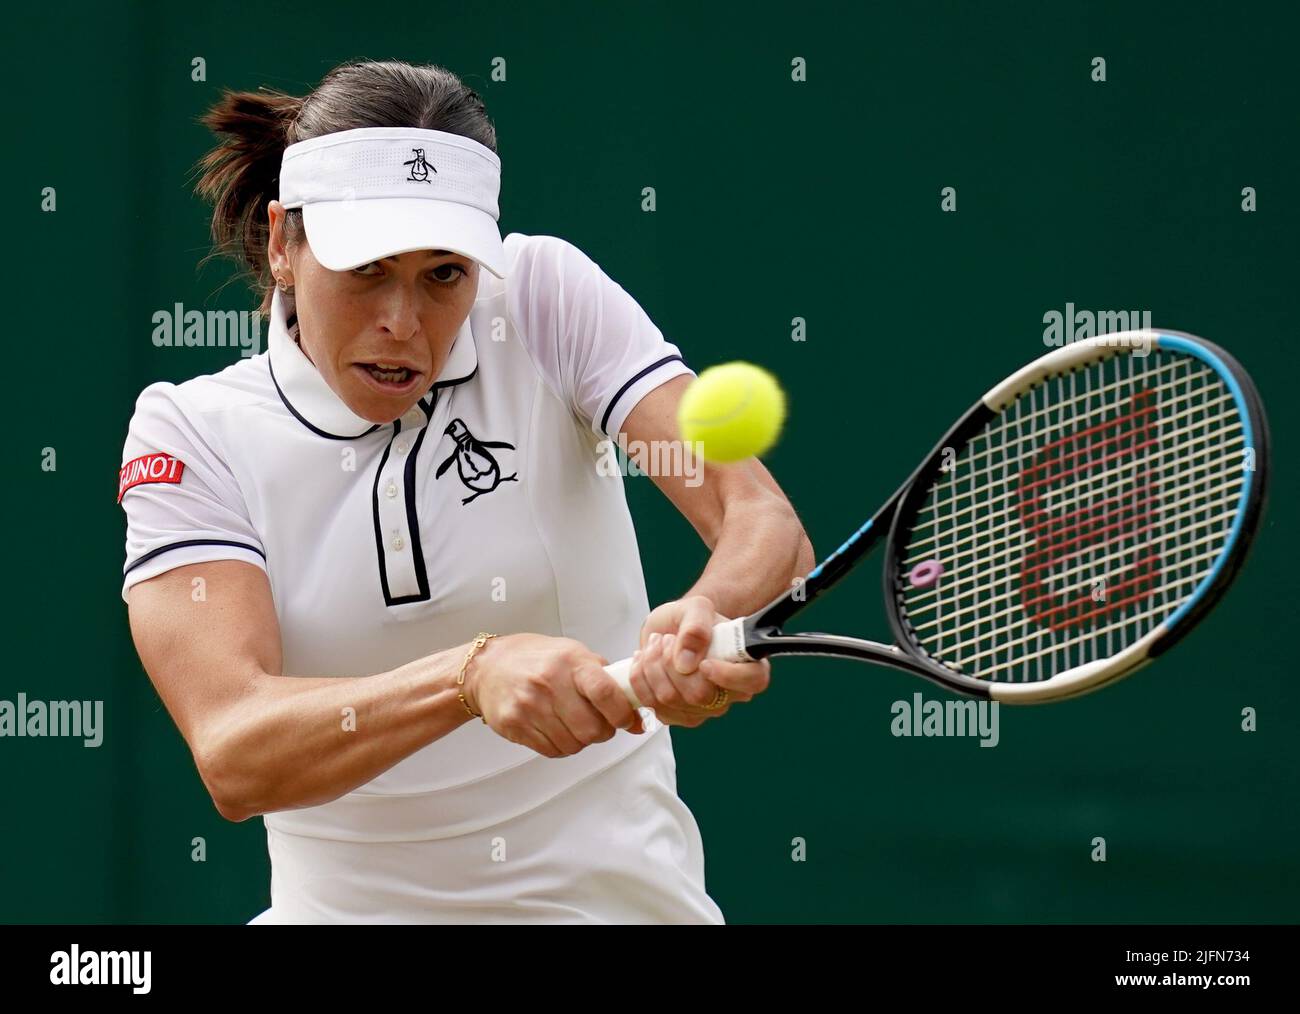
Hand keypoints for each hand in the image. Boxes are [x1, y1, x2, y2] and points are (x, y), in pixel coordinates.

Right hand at [463, 633, 645, 757]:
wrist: (488, 667)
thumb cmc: (538, 660)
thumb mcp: (575, 656)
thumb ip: (608, 683)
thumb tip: (638, 720)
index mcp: (570, 661)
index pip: (605, 692)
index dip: (622, 713)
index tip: (626, 719)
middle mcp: (549, 683)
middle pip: (592, 729)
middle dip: (602, 732)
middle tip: (598, 724)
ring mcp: (530, 706)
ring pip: (573, 745)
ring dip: (580, 740)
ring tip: (572, 723)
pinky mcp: (515, 724)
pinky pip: (552, 751)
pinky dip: (560, 745)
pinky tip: (555, 728)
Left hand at [628, 595, 770, 727]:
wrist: (669, 631)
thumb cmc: (690, 620)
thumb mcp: (696, 608)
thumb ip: (696, 626)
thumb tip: (688, 660)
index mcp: (747, 663)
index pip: (753, 681)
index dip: (728, 676)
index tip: (704, 662)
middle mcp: (730, 692)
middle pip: (701, 695)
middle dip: (671, 662)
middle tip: (666, 639)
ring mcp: (705, 709)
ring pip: (671, 700)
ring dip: (652, 667)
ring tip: (654, 645)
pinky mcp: (679, 716)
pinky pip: (654, 707)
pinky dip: (640, 680)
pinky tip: (644, 663)